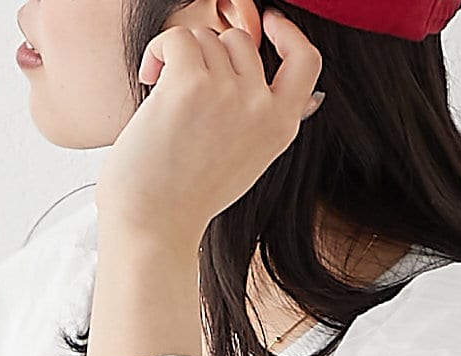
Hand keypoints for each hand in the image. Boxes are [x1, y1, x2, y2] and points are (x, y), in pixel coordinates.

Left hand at [96, 8, 323, 246]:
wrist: (154, 228)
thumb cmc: (186, 201)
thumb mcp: (248, 163)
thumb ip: (269, 124)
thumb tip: (311, 97)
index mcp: (280, 128)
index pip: (305, 61)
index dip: (288, 34)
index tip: (270, 22)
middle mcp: (261, 107)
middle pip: (241, 41)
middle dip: (209, 56)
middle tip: (183, 88)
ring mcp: (229, 93)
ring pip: (207, 38)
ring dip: (180, 57)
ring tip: (162, 95)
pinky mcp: (191, 84)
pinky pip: (177, 38)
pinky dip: (159, 51)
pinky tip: (150, 79)